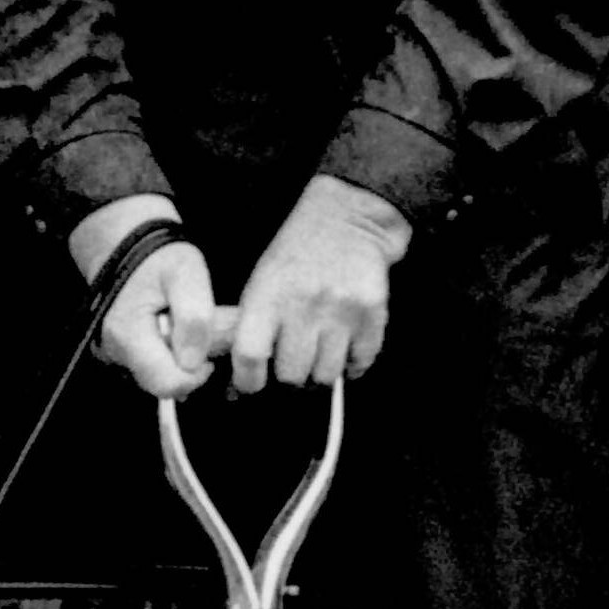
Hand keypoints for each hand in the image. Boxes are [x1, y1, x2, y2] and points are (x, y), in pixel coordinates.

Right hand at [71, 199, 223, 398]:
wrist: (122, 239)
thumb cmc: (156, 254)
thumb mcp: (186, 272)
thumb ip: (194, 317)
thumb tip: (193, 362)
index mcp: (127, 334)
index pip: (166, 384)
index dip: (195, 375)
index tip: (208, 349)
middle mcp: (113, 351)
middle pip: (160, 384)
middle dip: (187, 366)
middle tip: (199, 335)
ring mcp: (111, 352)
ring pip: (155, 375)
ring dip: (177, 358)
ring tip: (182, 323)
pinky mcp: (115, 350)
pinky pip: (147, 364)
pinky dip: (165, 352)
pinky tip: (169, 326)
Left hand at [224, 177, 407, 393]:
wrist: (348, 218)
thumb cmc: (296, 256)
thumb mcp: (262, 281)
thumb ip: (250, 331)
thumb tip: (236, 390)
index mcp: (267, 295)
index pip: (250, 355)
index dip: (247, 381)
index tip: (252, 384)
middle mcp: (304, 304)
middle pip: (291, 376)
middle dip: (289, 379)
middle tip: (293, 364)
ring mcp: (341, 310)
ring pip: (325, 376)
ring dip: (320, 374)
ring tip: (319, 354)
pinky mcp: (372, 313)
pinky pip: (359, 364)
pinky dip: (350, 365)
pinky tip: (344, 346)